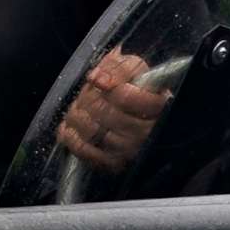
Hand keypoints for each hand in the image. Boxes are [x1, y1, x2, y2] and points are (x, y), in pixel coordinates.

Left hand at [56, 51, 171, 171]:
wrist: (130, 106)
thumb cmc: (132, 84)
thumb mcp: (130, 65)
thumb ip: (117, 68)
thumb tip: (98, 80)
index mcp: (158, 105)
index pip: (124, 96)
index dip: (107, 88)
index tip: (101, 83)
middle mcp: (147, 132)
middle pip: (105, 113)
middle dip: (89, 99)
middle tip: (87, 94)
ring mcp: (131, 150)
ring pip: (93, 132)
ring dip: (77, 116)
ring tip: (79, 108)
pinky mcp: (114, 163)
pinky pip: (84, 150)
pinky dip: (71, 136)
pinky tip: (71, 126)